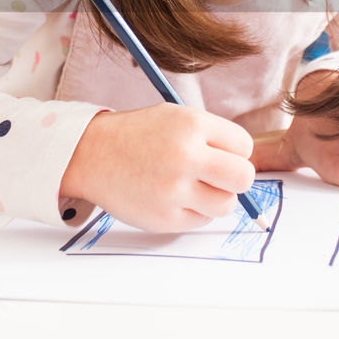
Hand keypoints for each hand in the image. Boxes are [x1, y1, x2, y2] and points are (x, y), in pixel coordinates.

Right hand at [60, 103, 255, 231]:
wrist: (92, 154)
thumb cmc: (139, 135)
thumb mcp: (176, 117)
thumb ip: (212, 138)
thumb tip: (246, 169)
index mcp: (191, 125)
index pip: (244, 146)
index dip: (235, 151)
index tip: (219, 153)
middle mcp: (185, 157)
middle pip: (244, 178)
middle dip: (236, 179)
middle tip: (220, 177)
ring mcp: (174, 190)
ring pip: (226, 205)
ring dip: (216, 198)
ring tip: (194, 187)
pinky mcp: (164, 218)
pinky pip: (201, 220)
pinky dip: (194, 211)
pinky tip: (173, 197)